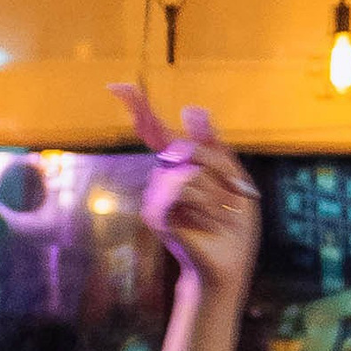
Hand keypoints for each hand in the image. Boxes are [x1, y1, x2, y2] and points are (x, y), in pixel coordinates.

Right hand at [110, 83, 260, 295]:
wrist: (230, 264)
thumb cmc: (234, 225)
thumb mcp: (234, 177)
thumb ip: (214, 145)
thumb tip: (191, 108)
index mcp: (179, 167)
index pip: (153, 130)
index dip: (137, 107)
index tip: (116, 86)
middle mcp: (162, 177)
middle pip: (186, 147)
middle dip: (219, 168)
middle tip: (233, 198)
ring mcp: (155, 196)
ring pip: (189, 170)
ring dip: (217, 192)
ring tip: (222, 216)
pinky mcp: (156, 214)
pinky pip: (182, 188)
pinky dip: (207, 204)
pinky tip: (211, 224)